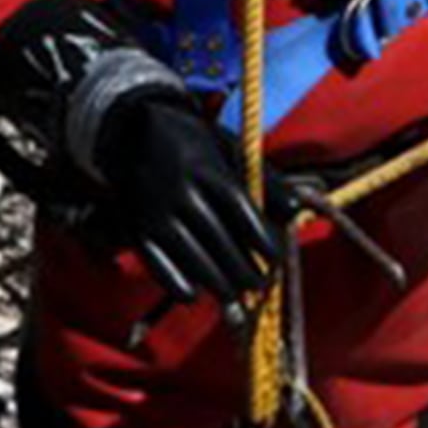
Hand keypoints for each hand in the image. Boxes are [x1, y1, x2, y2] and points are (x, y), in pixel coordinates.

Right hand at [92, 88, 277, 302]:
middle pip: (222, 244)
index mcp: (209, 170)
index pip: (244, 216)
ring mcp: (156, 212)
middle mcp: (182, 192)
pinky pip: (158, 266)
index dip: (263, 243)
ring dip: (219, 285)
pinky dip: (177, 285)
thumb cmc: (193, 143)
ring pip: (194, 260)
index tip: (275, 259)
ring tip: (235, 296)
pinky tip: (194, 295)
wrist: (130, 131)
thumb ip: (265, 179)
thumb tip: (297, 211)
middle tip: (260, 284)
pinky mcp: (136, 228)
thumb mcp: (229, 148)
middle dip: (246, 271)